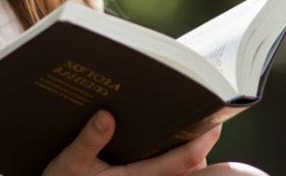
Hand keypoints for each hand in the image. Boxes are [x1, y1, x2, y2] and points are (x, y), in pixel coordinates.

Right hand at [43, 111, 221, 175]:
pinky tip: (165, 138)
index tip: (217, 121)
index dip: (204, 142)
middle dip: (202, 145)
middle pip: (191, 168)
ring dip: (188, 153)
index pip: (183, 162)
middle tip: (206, 116)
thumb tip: (106, 116)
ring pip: (182, 172)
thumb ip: (87, 142)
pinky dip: (175, 159)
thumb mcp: (68, 164)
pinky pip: (168, 173)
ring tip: (188, 124)